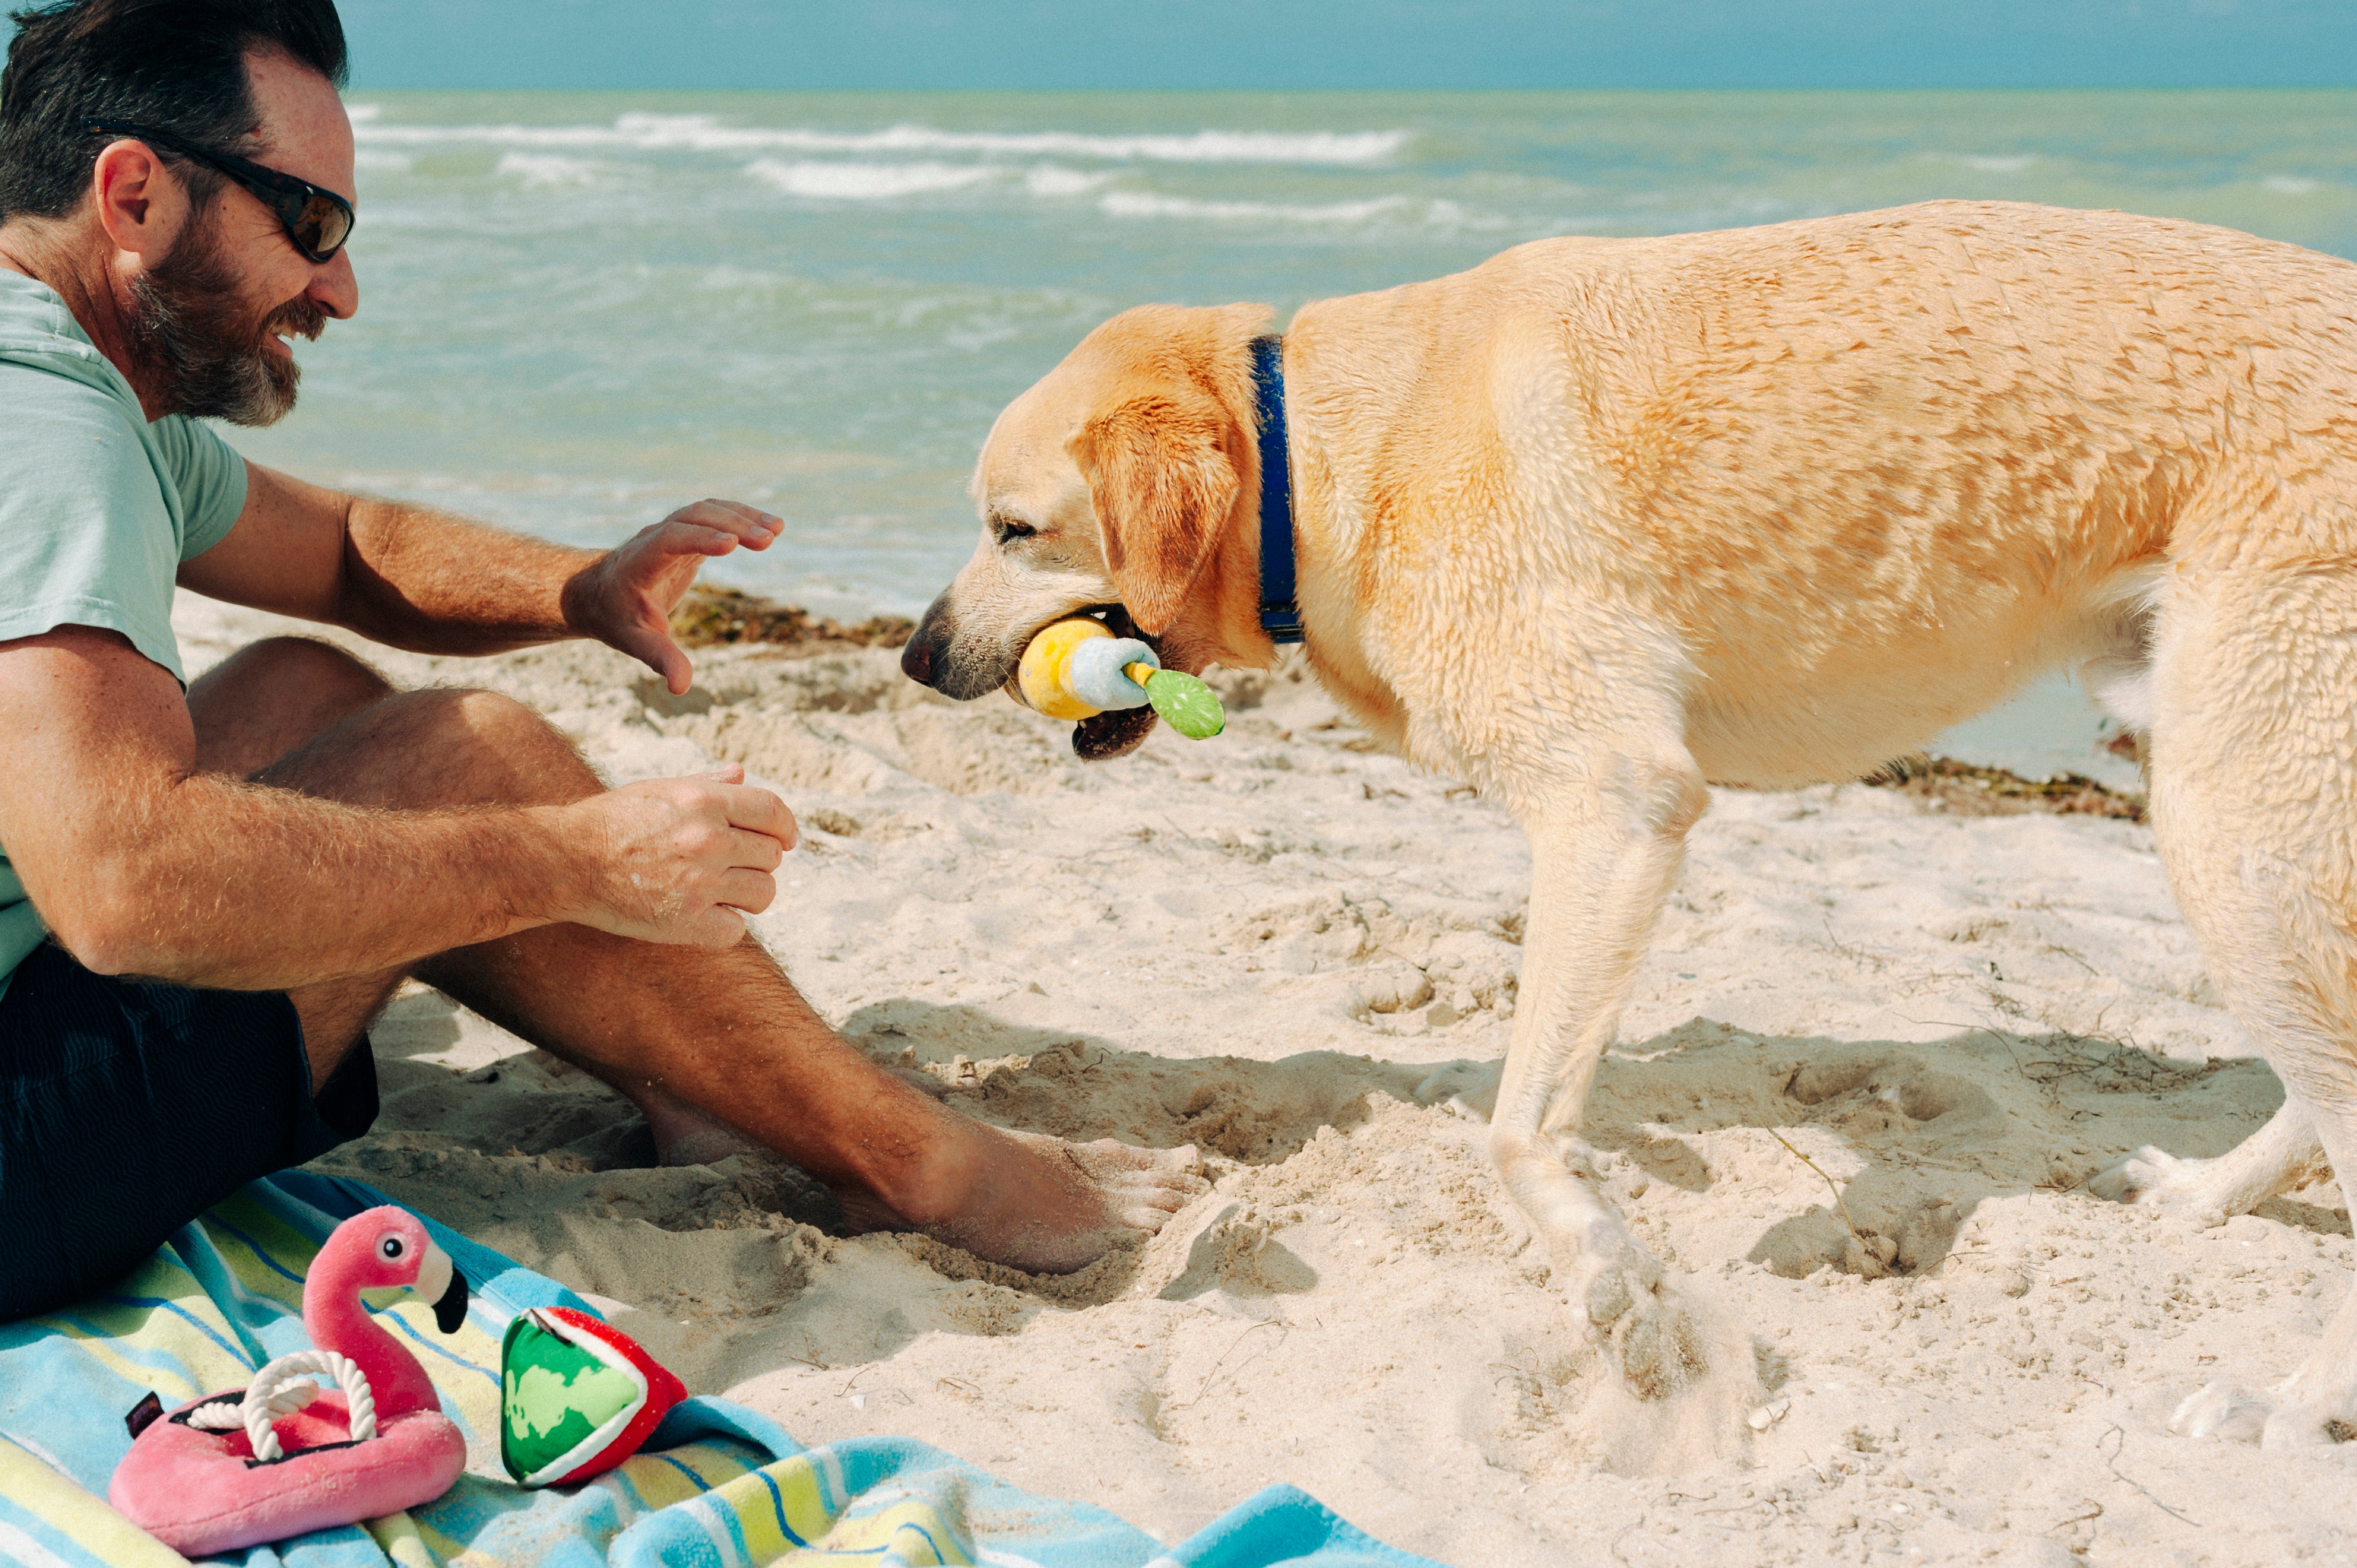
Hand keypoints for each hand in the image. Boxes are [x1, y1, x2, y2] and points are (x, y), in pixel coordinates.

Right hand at [557, 764, 796, 945]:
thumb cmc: (612, 821)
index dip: (786, 828)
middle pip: (772, 856)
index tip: (787, 840)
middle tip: (730, 867)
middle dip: (758, 862)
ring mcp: (700, 882)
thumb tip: (742, 774)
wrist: (566, 861)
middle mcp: (708, 838)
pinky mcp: (687, 921)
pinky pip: (736, 929)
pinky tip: (700, 916)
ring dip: (747, 895)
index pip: (774, 812)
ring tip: (717, 892)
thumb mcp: (660, 790)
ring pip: (763, 893)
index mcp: (704, 801)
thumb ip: (707, 784)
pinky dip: (723, 926)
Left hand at [566, 499, 780, 693]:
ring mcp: (671, 532)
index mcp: (641, 562)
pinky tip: (771, 528)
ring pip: (707, 511)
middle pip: (694, 517)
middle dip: (731, 523)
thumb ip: (661, 659)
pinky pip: (714, 517)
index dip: (699, 539)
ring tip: (778, 529)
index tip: (732, 545)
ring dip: (742, 516)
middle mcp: (655, 538)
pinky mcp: (686, 535)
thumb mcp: (636, 641)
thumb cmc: (617, 618)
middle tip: (768, 538)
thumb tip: (681, 688)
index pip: (670, 540)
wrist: (598, 592)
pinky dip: (741, 517)